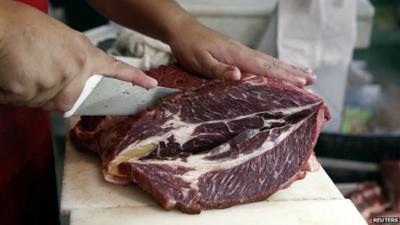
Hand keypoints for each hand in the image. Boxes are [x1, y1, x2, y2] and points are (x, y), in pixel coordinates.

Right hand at [0, 1, 156, 110]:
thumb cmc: (21, 26)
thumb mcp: (58, 39)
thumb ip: (72, 61)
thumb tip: (70, 79)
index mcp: (83, 53)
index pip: (115, 68)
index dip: (134, 78)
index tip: (151, 85)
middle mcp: (75, 70)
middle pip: (69, 100)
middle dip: (52, 92)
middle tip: (35, 68)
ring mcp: (57, 83)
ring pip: (44, 102)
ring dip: (30, 90)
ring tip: (21, 65)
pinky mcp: (36, 94)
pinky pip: (24, 102)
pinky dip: (13, 92)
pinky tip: (10, 72)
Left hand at [167, 20, 315, 86]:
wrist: (183, 31)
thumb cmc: (189, 47)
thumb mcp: (199, 61)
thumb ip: (218, 69)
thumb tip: (239, 76)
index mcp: (237, 55)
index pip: (265, 67)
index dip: (284, 76)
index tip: (302, 83)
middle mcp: (244, 53)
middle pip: (273, 63)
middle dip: (293, 72)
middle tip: (313, 80)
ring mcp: (242, 52)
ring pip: (270, 61)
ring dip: (288, 68)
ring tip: (306, 74)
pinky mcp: (238, 54)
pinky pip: (262, 61)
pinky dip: (275, 66)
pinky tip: (279, 69)